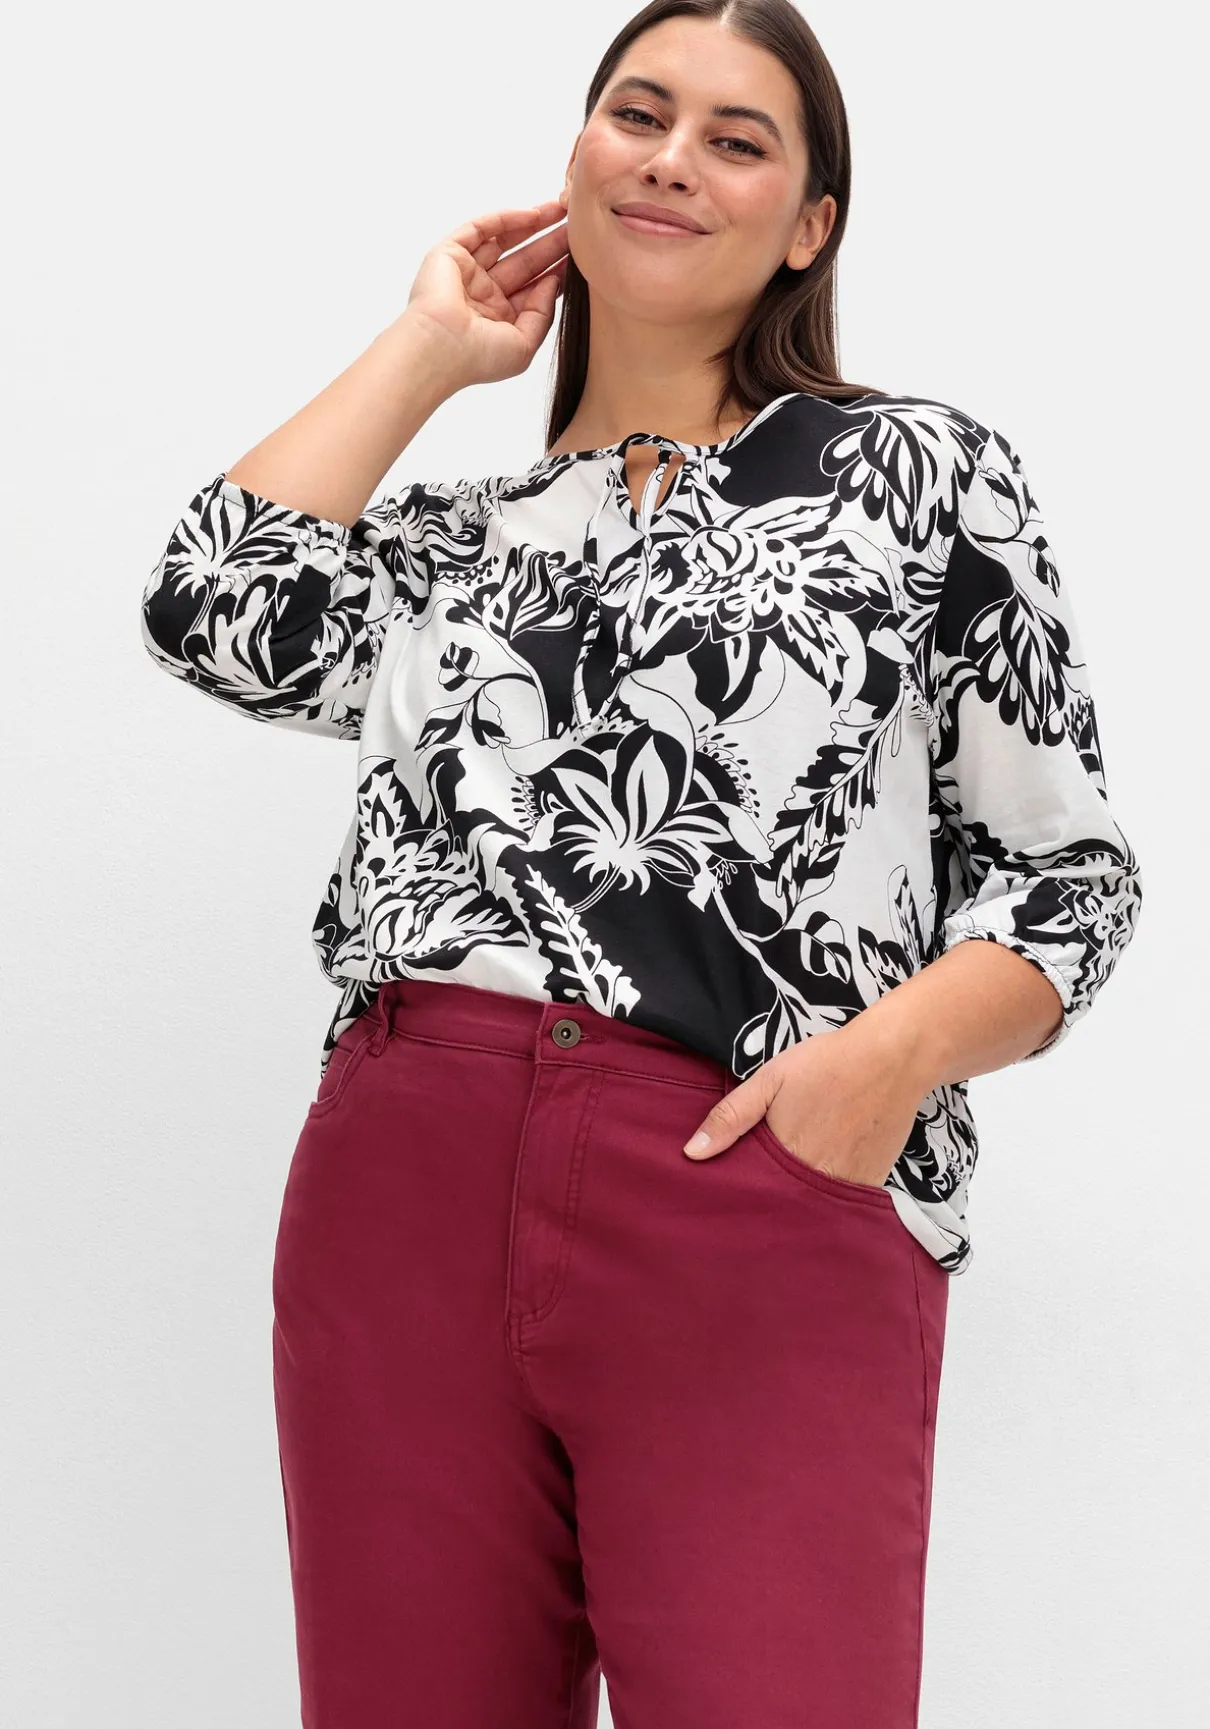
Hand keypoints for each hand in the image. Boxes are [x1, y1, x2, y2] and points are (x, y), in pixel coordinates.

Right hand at [402, 197, 569, 388]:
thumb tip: (554, 281)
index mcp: (499, 319)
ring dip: (533, 224)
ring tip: (561, 209)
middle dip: (550, 243)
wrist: (439, 350)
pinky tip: (533, 215)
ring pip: (505, 240)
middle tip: (579, 225)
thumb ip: (542, 313)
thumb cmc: (477, 357)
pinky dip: (505, 219)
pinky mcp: (450, 254)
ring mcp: (466, 272)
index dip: (558, 270)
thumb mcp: (524, 344)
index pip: (533, 288)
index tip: (585, 256)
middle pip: (524, 261)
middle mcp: (483, 294)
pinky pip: (481, 229)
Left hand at [681, 1024, 930, 1187]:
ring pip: (813, 1205)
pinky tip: (820, 1176)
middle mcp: (819, 1181)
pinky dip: (828, 1195)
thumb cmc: (826, 1064)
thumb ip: (731, 1117)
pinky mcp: (872, 1183)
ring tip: (788, 1184)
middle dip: (769, 1201)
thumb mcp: (769, 1081)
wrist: (892, 1058)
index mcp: (787, 1159)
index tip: (728, 1192)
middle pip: (784, 1205)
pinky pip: (841, 1201)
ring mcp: (848, 1186)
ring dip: (799, 1200)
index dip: (741, 1193)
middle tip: (756, 1190)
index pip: (754, 1194)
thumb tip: (692, 1153)